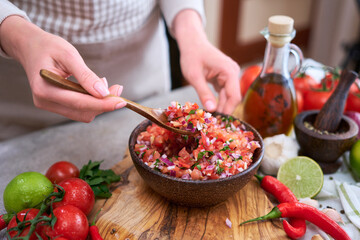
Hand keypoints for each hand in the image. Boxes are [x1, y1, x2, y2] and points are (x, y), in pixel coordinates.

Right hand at [0, 16, 125, 121]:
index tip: (122, 102)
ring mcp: (49, 105)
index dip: (103, 104)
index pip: (80, 103)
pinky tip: (94, 89)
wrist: (30, 46)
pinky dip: (91, 102)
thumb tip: (103, 92)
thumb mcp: (69, 55)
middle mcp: (45, 102)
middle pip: (83, 112)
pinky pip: (78, 109)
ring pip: (82, 113)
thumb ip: (86, 75)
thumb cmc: (48, 47)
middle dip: (104, 103)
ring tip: (104, 84)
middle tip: (118, 88)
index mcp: (45, 89)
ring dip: (98, 103)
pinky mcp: (54, 105)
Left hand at [173, 10, 240, 114]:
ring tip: (211, 118)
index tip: (218, 122)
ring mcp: (230, 75)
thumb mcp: (194, 76)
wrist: (192, 43)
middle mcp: (233, 72)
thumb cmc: (192, 56)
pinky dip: (218, 100)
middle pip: (232, 97)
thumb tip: (211, 110)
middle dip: (224, 110)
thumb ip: (203, 93)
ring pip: (228, 96)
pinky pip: (224, 92)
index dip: (228, 110)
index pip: (234, 96)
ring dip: (220, 106)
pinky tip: (211, 109)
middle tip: (213, 123)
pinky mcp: (225, 77)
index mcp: (229, 71)